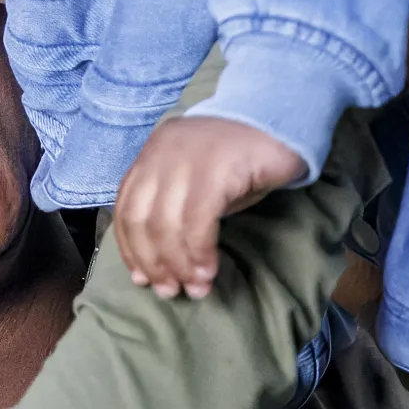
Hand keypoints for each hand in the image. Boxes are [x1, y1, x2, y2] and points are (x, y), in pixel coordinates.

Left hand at [114, 117, 307, 299]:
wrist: (282, 117)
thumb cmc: (241, 159)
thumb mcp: (198, 182)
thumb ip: (176, 210)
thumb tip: (161, 261)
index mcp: (152, 154)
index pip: (126, 207)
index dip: (130, 248)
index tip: (142, 279)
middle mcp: (162, 153)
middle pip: (141, 219)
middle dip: (154, 262)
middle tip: (170, 291)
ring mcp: (187, 158)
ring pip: (166, 223)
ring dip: (179, 264)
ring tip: (195, 288)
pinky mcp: (216, 167)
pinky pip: (197, 220)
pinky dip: (199, 252)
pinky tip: (209, 270)